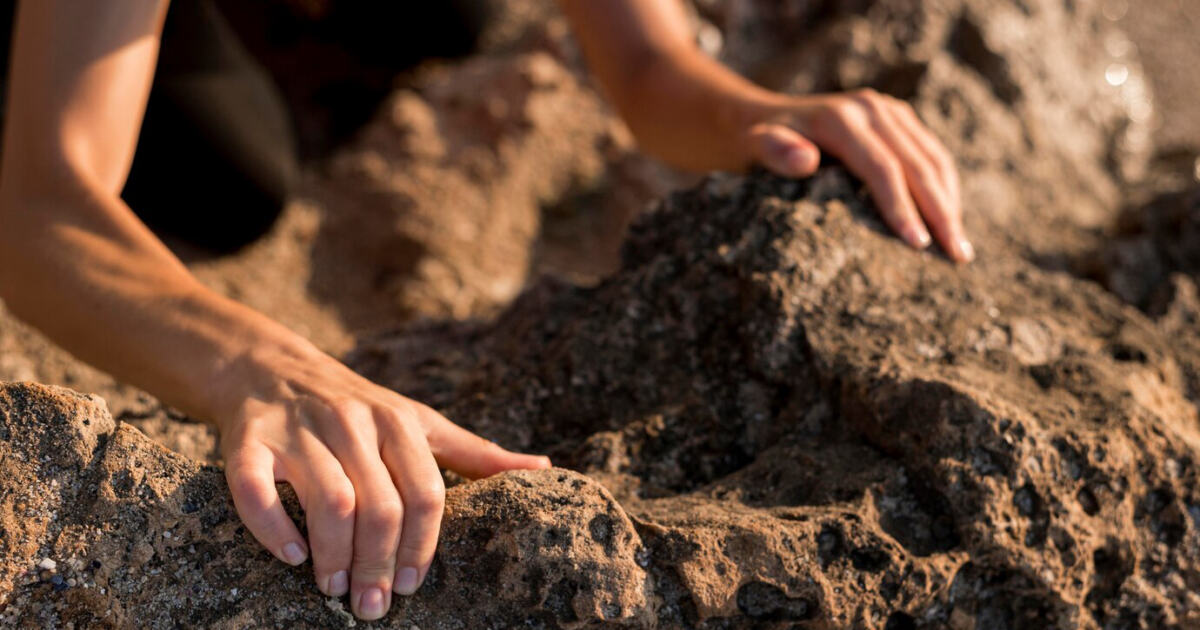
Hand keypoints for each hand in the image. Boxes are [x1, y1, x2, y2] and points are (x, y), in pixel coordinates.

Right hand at [211, 341, 549, 620]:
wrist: (271, 368)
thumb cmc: (360, 408)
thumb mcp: (420, 421)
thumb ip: (476, 452)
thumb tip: (544, 467)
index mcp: (399, 422)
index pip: (425, 492)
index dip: (424, 546)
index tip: (413, 586)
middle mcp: (352, 423)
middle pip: (380, 505)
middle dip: (380, 564)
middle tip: (372, 605)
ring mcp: (300, 431)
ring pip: (330, 500)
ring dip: (335, 555)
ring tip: (335, 589)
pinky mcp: (248, 441)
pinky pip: (256, 490)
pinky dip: (273, 528)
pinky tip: (292, 556)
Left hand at [741, 89, 972, 261]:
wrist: (761, 117)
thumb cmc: (756, 144)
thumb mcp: (755, 147)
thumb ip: (775, 151)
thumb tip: (805, 160)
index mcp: (841, 119)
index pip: (883, 168)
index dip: (903, 207)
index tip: (918, 246)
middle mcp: (872, 109)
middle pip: (918, 165)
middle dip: (940, 212)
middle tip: (956, 257)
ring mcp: (890, 112)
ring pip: (933, 160)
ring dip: (951, 204)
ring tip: (960, 250)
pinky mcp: (900, 120)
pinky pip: (931, 155)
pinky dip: (945, 189)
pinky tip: (950, 222)